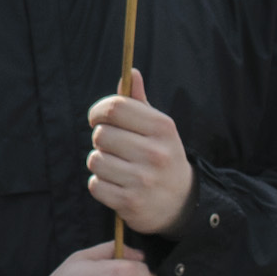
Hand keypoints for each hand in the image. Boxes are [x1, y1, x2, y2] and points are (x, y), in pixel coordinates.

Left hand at [85, 72, 194, 236]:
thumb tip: (131, 72)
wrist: (181, 203)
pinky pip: (95, 185)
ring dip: (100, 163)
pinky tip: (117, 185)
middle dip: (101, 140)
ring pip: (95, 160)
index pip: (115, 107)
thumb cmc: (162, 156)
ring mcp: (143, 179)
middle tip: (115, 148)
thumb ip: (139, 102)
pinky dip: (100, 185)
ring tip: (117, 167)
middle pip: (101, 134)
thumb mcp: (158, 129)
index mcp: (162, 128)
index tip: (97, 118)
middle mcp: (155, 153)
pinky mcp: (131, 203)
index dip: (98, 111)